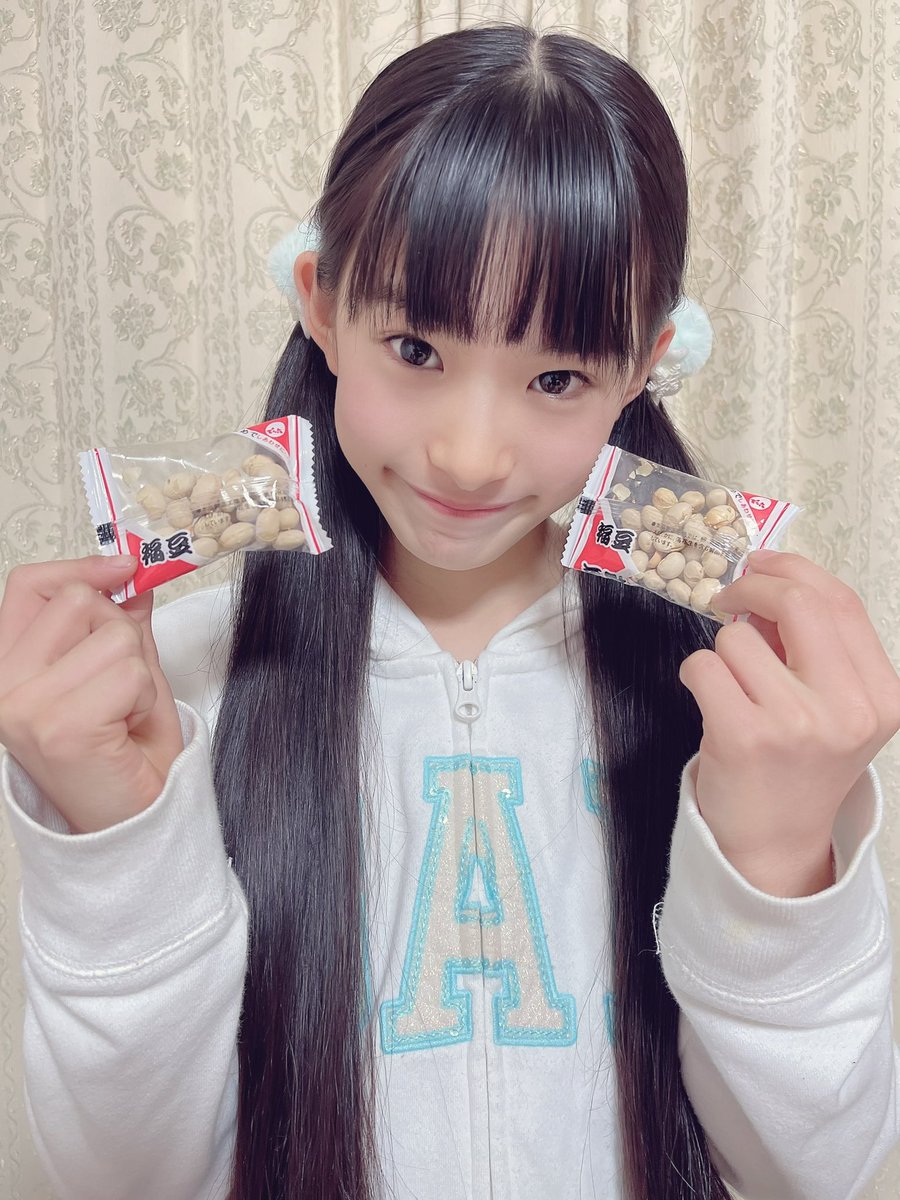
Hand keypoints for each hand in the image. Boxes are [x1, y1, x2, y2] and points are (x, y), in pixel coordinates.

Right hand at [0, 555, 184, 832]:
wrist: (134, 829)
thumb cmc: (125, 757)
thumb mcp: (125, 676)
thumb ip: (120, 626)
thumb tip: (130, 575)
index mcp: (9, 669)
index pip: (29, 586)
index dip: (80, 566)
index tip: (124, 567)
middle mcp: (4, 687)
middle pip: (80, 600)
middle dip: (121, 633)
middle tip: (121, 687)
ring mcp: (24, 706)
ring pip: (114, 634)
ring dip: (138, 672)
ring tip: (123, 714)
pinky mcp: (60, 726)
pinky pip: (131, 671)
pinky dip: (145, 697)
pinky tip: (126, 730)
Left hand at [678, 550, 899, 896]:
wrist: (775, 845)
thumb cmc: (797, 766)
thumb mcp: (833, 708)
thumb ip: (812, 647)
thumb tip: (764, 582)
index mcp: (882, 696)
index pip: (842, 603)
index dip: (794, 570)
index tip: (761, 564)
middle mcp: (849, 710)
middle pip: (798, 604)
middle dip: (752, 587)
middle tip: (728, 598)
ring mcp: (798, 724)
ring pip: (738, 638)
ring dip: (723, 653)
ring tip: (734, 693)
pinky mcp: (745, 737)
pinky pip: (704, 665)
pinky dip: (697, 675)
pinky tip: (711, 705)